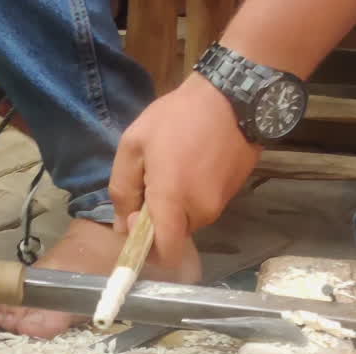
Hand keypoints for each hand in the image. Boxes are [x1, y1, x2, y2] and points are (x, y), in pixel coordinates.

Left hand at [109, 74, 260, 266]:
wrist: (234, 95)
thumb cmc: (178, 117)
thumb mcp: (134, 144)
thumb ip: (122, 189)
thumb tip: (122, 226)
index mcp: (173, 202)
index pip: (166, 255)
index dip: (148, 248)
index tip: (138, 217)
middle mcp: (201, 212)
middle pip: (175, 234)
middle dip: (160, 218)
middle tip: (153, 179)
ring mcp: (221, 203)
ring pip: (190, 218)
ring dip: (178, 203)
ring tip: (175, 164)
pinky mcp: (233, 192)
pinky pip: (206, 203)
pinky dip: (195, 192)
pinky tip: (193, 161)